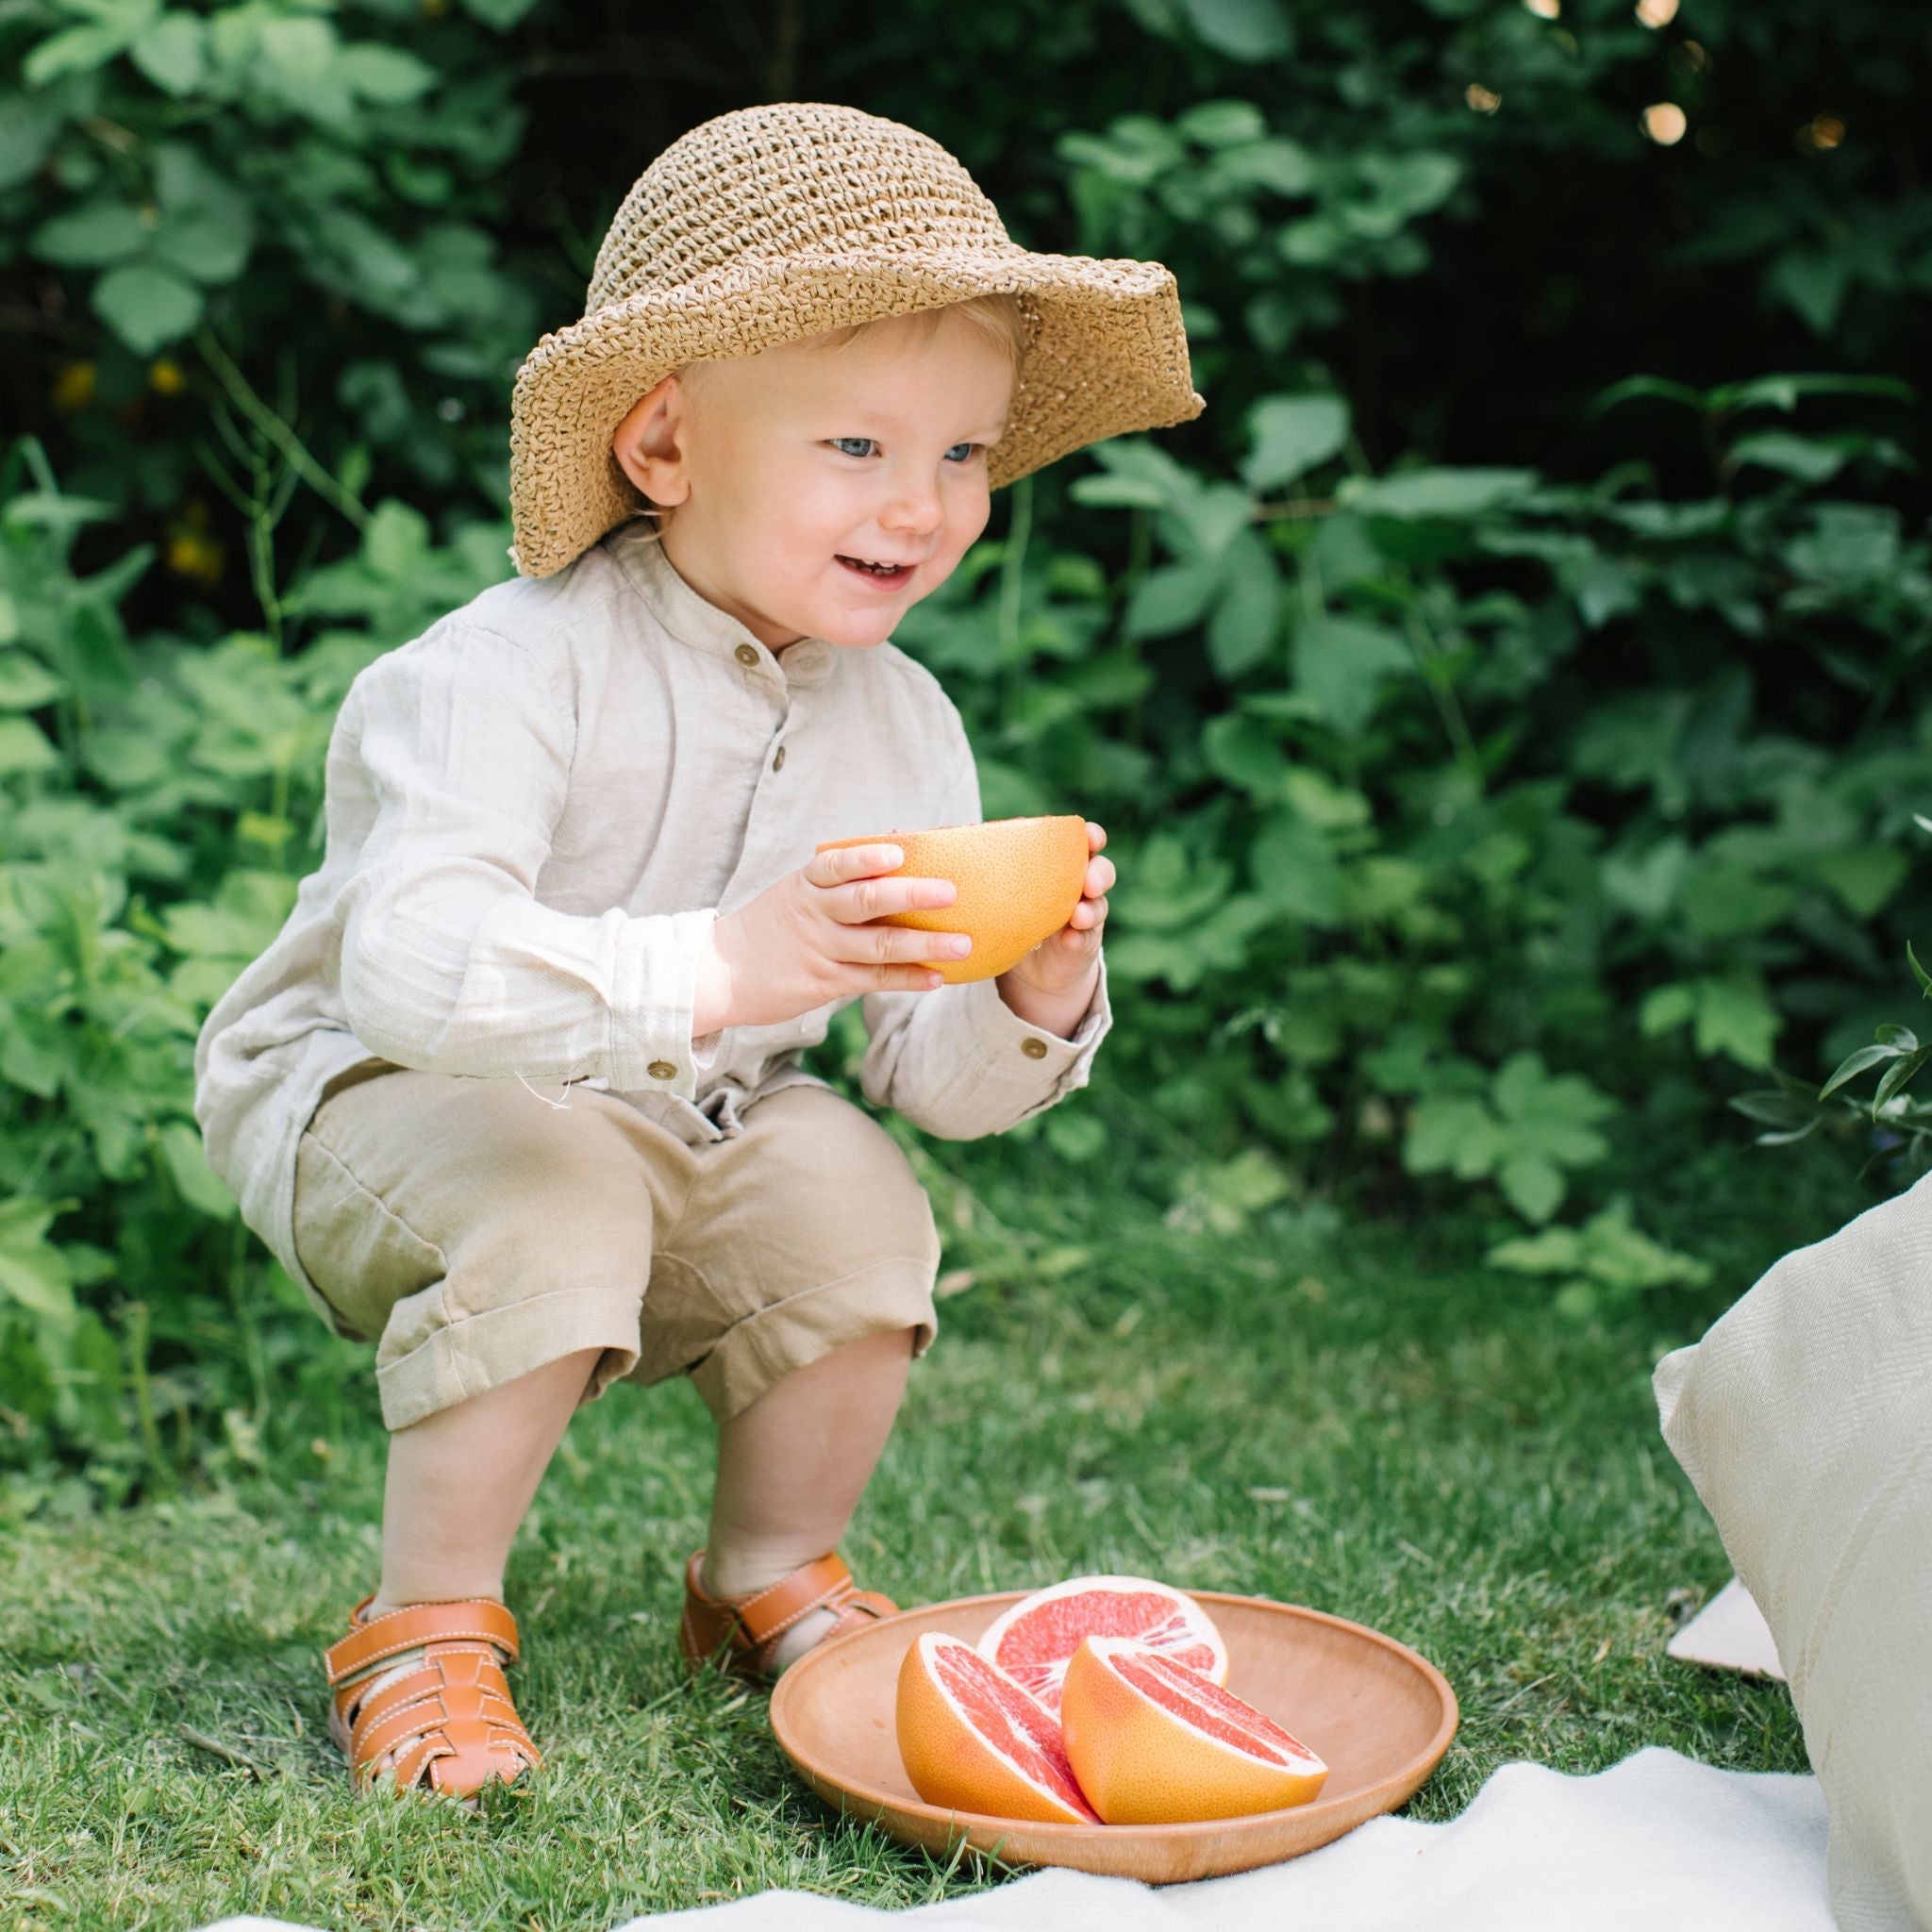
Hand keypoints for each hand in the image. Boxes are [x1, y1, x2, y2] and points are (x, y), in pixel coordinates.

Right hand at [693, 844, 967, 1034]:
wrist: (722, 972)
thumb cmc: (775, 924)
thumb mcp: (797, 890)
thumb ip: (841, 876)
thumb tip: (901, 842)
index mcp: (806, 883)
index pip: (836, 864)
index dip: (867, 858)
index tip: (899, 852)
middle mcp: (814, 913)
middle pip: (866, 901)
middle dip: (912, 896)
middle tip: (951, 892)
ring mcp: (820, 949)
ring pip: (878, 945)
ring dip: (924, 944)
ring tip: (964, 942)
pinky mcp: (825, 983)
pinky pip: (873, 979)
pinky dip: (907, 977)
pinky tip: (937, 976)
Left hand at [995, 821, 1112, 1038]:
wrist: (1027, 964)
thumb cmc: (1008, 910)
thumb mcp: (996, 885)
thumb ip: (975, 862)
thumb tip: (921, 837)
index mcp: (1060, 865)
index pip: (1083, 843)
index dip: (1091, 836)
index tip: (1089, 836)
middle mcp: (1078, 886)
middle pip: (1101, 871)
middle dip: (1099, 873)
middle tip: (1089, 881)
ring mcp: (1083, 916)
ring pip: (1098, 906)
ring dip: (1091, 908)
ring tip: (1079, 915)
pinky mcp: (1080, 944)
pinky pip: (1084, 939)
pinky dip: (1078, 938)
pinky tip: (1070, 938)